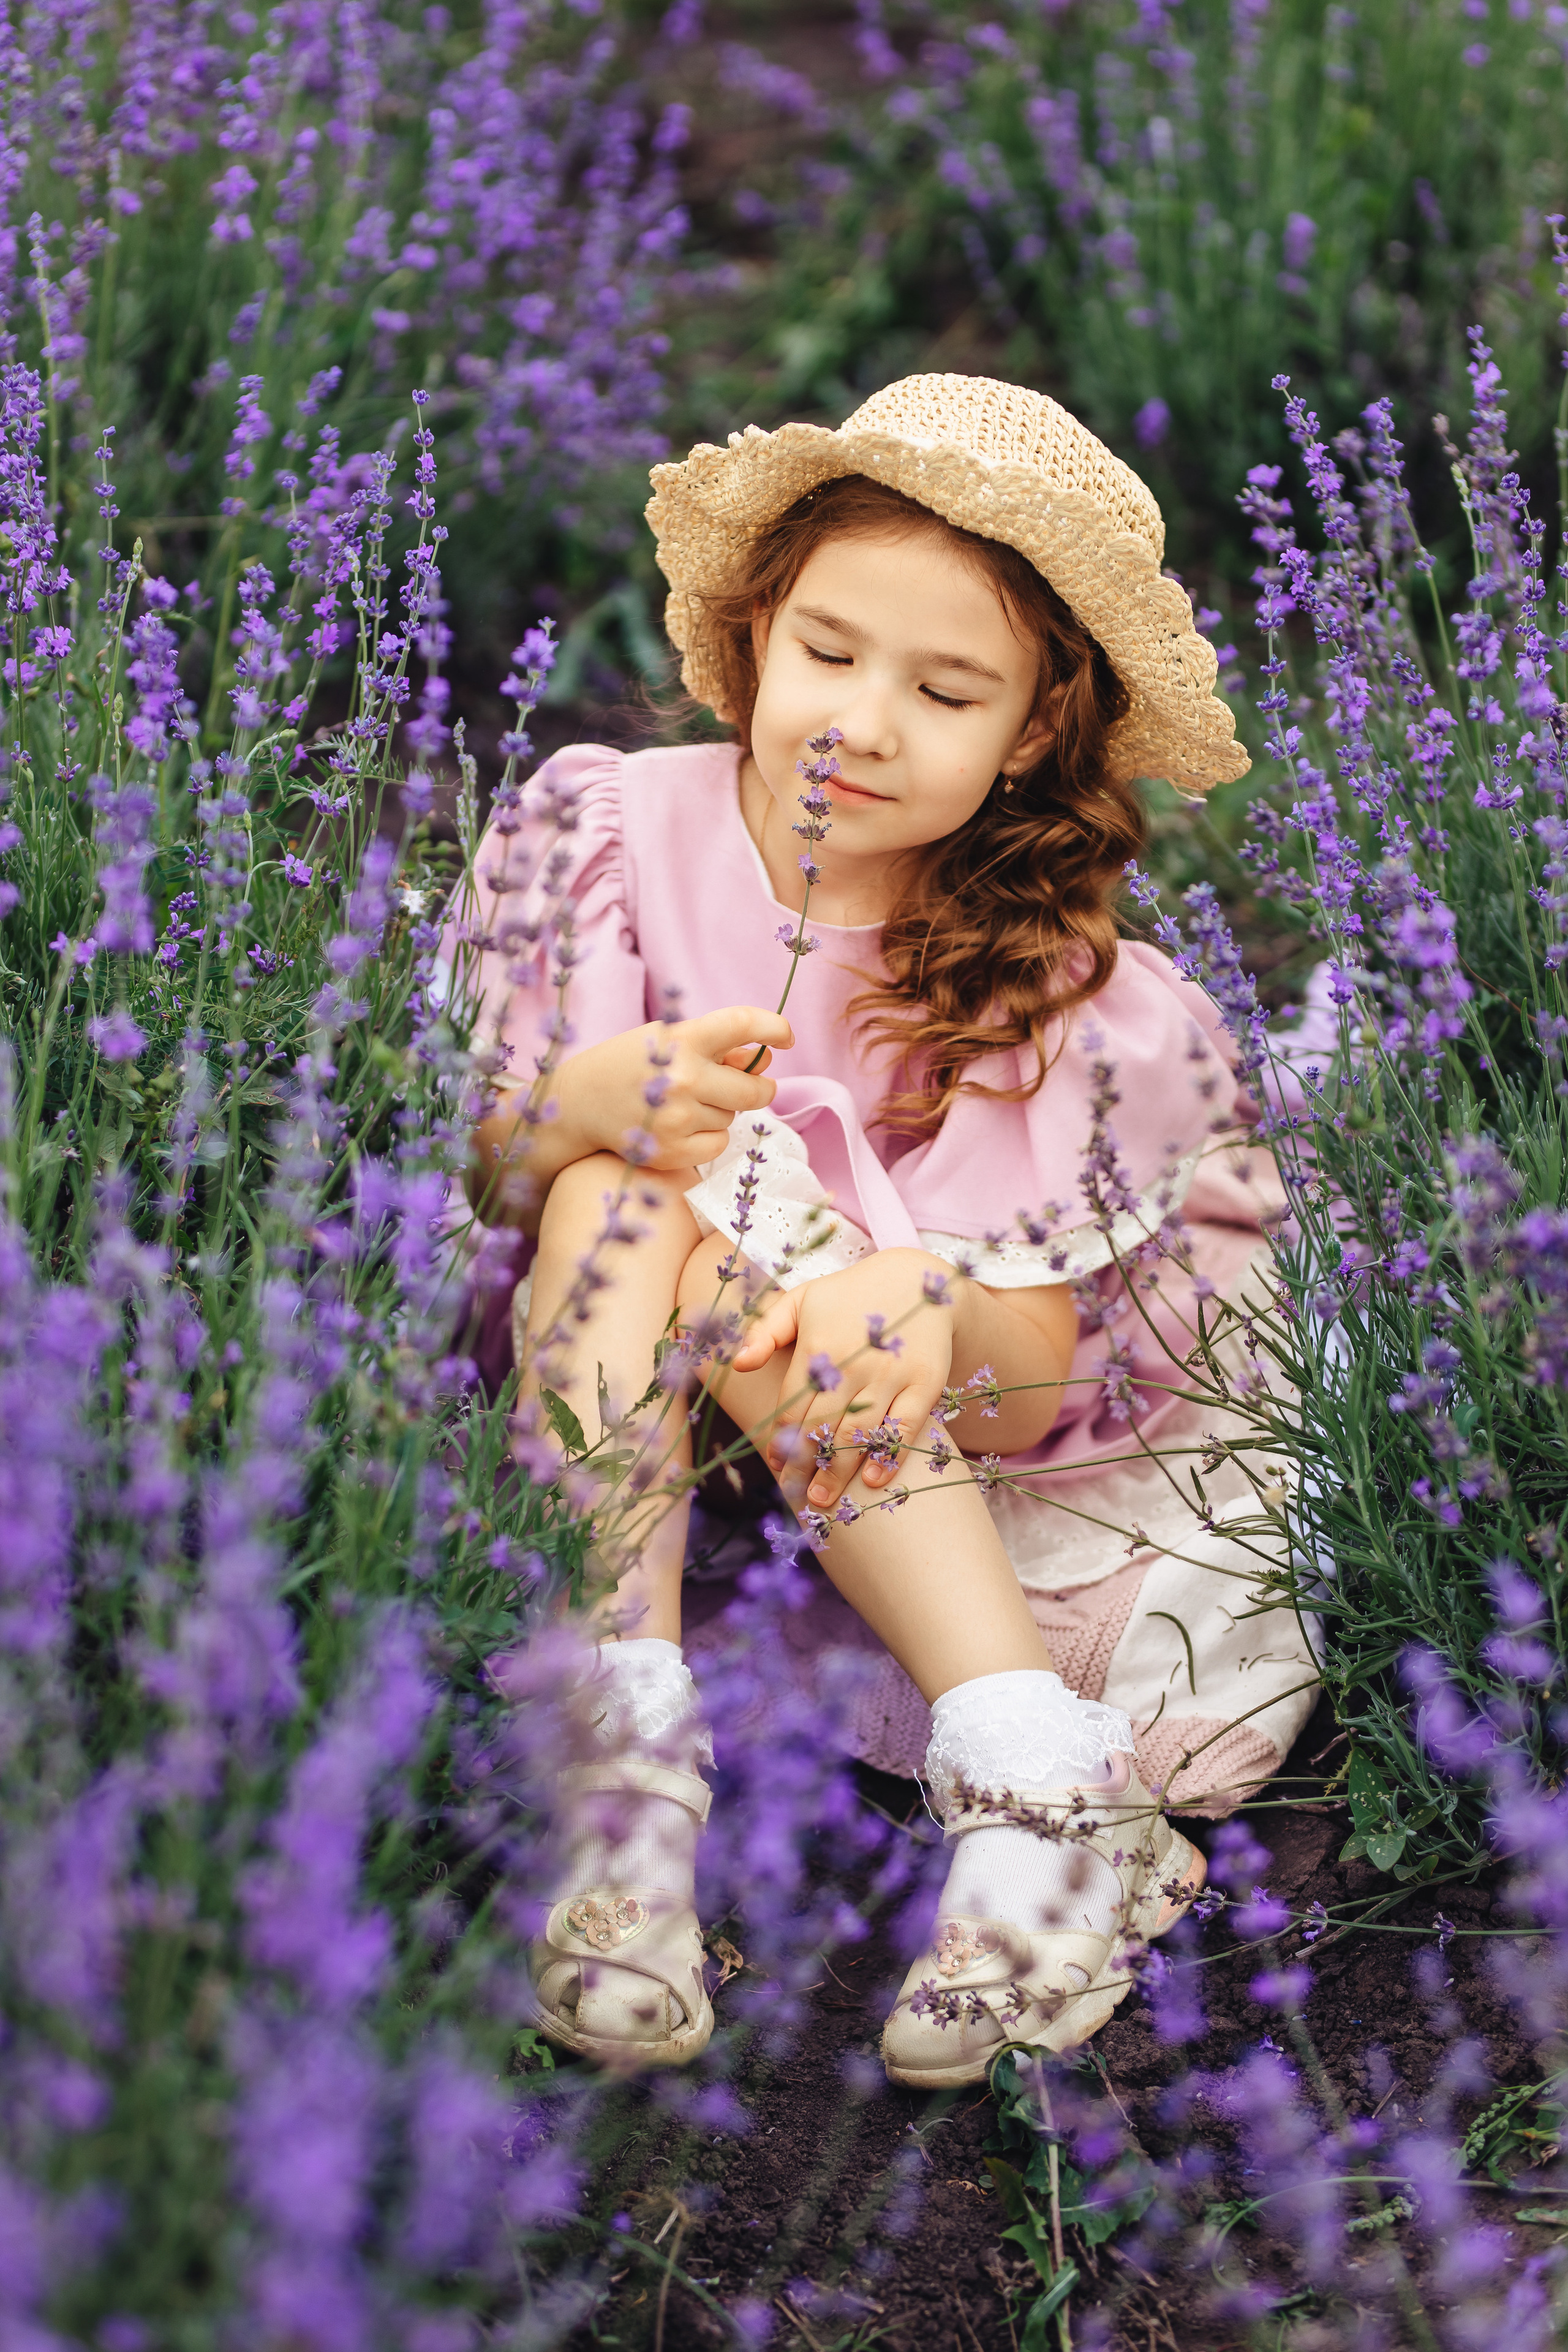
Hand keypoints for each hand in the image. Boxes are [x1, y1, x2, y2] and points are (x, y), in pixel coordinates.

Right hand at [554, 1004, 792, 1173]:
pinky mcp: (673, 1151)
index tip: (785, 1036)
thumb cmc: (628, 1065)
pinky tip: (681, 1126)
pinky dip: (709, 1136)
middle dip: (760, 1088)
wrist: (578, 1104)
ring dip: (721, 1110)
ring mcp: (678, 1118)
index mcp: (683, 1040)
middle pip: (754, 1090)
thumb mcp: (667, 1041)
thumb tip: (765, 1059)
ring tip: (685, 1103)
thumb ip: (718, 1048)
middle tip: (752, 1086)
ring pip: (733, 1117)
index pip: (744, 1024)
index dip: (774, 1027)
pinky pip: (719, 1143)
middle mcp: (684, 1078)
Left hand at [731, 1249, 961, 1511]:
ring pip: (859, 1432)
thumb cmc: (847, 1295)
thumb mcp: (801, 1300)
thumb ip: (765, 1331)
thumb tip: (737, 1364)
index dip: (780, 1438)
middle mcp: (853, 1363)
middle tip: (795, 1494)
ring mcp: (890, 1373)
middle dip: (805, 1464)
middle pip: (822, 1425)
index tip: (775, 1464)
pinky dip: (889, 1455)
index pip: (792, 1405)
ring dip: (838, 1470)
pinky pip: (906, 1426)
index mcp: (817, 1346)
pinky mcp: (925, 1381)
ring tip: (822, 1499)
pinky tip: (873, 1479)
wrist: (913, 1277)